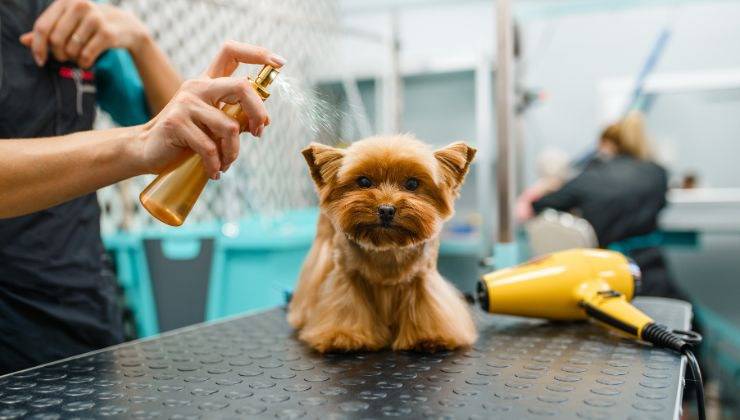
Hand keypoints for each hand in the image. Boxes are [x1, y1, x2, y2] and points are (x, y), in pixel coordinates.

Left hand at [19, 0, 147, 67]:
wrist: (124, 25)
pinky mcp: (107, 34)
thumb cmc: (89, 25)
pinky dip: (84, 63)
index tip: (39, 61)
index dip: (38, 46)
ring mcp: (95, 19)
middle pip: (56, 40)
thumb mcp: (67, 24)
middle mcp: (79, 6)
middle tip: (64, 57)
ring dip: (73, 59)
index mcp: (65, 2)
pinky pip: (86, 56)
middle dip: (58, 54)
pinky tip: (87, 62)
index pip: (43, 27)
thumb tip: (24, 41)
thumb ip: (46, 31)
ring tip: (79, 57)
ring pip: (71, 49)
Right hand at [134, 41, 284, 179]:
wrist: (147, 150)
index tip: (280, 63)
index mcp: (207, 81)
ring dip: (233, 152)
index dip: (258, 53)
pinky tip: (214, 172)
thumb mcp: (211, 123)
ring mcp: (186, 103)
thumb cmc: (185, 138)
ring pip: (229, 127)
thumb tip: (263, 119)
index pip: (232, 52)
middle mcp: (198, 86)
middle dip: (258, 112)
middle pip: (241, 86)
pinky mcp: (177, 123)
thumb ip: (234, 116)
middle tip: (258, 133)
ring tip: (226, 163)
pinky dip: (216, 164)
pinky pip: (210, 147)